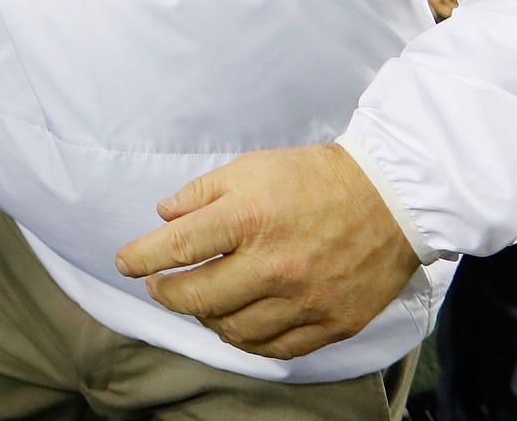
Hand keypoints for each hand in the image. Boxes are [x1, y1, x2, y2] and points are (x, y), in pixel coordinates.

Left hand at [114, 144, 419, 360]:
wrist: (391, 197)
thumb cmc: (314, 178)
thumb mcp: (250, 167)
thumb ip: (201, 193)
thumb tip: (163, 216)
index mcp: (248, 218)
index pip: (176, 248)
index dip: (141, 259)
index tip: (125, 263)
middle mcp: (273, 264)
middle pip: (196, 298)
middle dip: (165, 293)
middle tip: (159, 285)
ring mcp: (303, 299)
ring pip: (232, 330)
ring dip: (205, 317)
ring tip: (201, 301)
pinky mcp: (330, 323)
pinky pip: (274, 348)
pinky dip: (247, 339)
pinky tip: (237, 323)